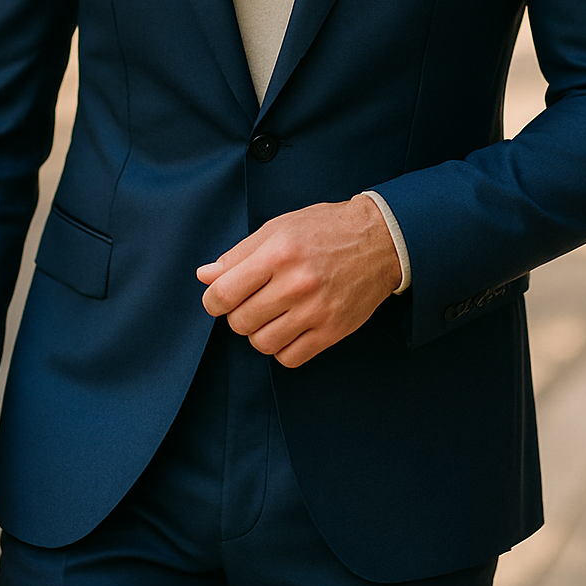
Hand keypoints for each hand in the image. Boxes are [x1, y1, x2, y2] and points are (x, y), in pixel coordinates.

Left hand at [196, 195, 400, 367]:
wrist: (380, 241)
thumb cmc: (324, 229)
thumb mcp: (278, 228)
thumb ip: (239, 254)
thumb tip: (205, 276)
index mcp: (279, 253)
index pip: (224, 293)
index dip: (213, 300)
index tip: (219, 298)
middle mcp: (297, 283)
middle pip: (240, 322)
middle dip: (238, 314)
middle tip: (252, 301)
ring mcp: (317, 310)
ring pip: (262, 343)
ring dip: (259, 332)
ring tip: (271, 314)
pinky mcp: (333, 330)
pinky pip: (290, 358)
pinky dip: (282, 348)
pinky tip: (289, 328)